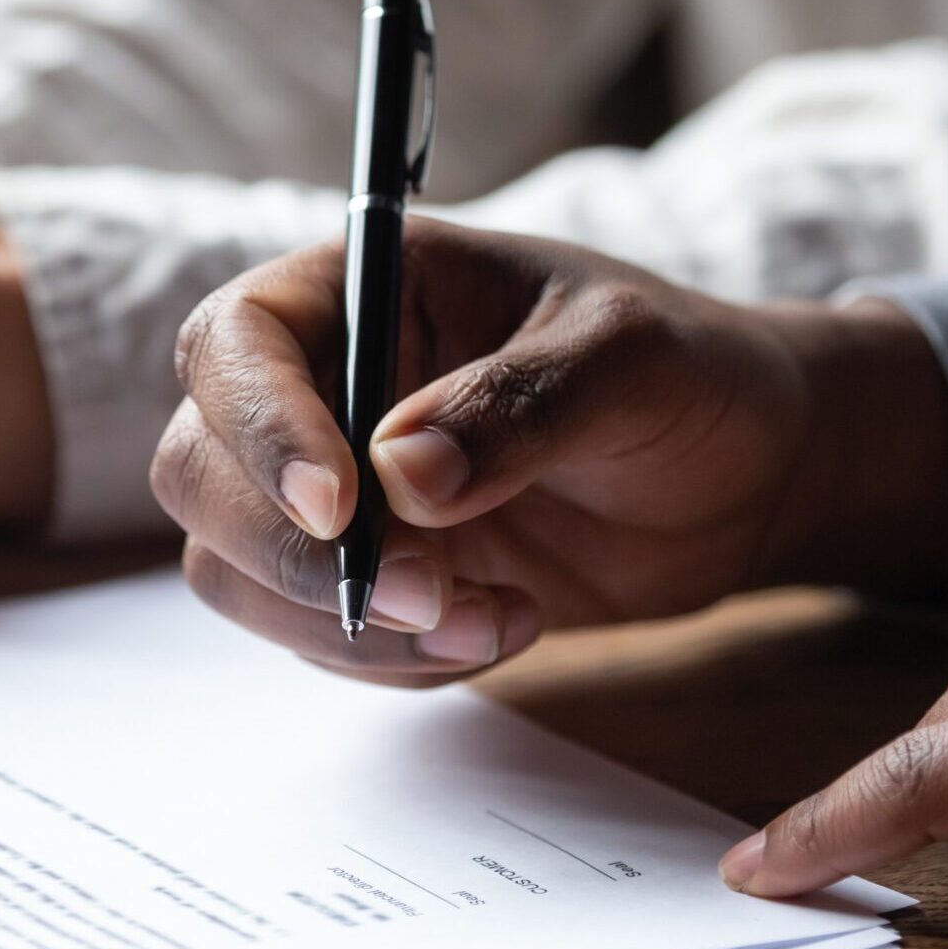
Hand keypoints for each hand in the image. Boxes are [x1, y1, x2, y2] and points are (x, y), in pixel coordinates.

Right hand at [151, 219, 947, 684]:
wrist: (747, 478)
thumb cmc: (692, 377)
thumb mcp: (632, 362)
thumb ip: (520, 405)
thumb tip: (402, 474)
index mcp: (367, 286)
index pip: (236, 344)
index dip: (262, 427)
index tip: (343, 507)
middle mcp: (323, 386)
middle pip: (200, 471)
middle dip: (297, 554)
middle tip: (425, 595)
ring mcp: (334, 491)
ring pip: (239, 570)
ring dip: (350, 625)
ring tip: (496, 619)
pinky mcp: (364, 578)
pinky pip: (313, 638)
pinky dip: (394, 661)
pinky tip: (506, 625)